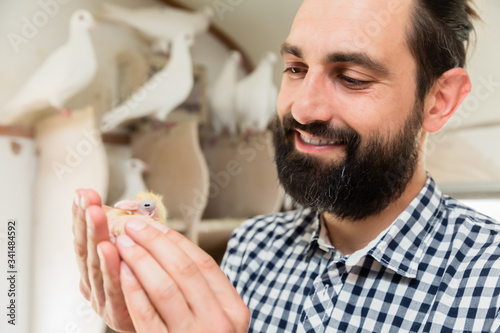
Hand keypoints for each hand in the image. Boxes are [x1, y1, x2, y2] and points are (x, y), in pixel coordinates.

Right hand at [72, 189, 134, 331]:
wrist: (162, 322)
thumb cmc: (148, 288)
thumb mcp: (136, 255)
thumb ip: (128, 234)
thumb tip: (123, 205)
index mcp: (96, 269)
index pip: (85, 238)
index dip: (81, 216)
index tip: (81, 193)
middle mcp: (94, 284)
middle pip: (88, 249)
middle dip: (87, 219)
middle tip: (87, 197)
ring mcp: (103, 299)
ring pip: (97, 265)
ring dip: (96, 236)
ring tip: (95, 214)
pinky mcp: (119, 313)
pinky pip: (114, 287)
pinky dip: (110, 266)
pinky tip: (109, 248)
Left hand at [116, 218, 249, 332]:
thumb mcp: (219, 320)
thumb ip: (205, 291)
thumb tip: (170, 248)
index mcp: (234, 310)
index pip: (203, 264)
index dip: (176, 241)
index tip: (154, 225)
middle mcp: (219, 322)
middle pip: (184, 271)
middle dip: (155, 243)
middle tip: (133, 226)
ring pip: (165, 288)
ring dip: (140, 261)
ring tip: (122, 244)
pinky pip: (147, 317)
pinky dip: (133, 291)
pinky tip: (121, 273)